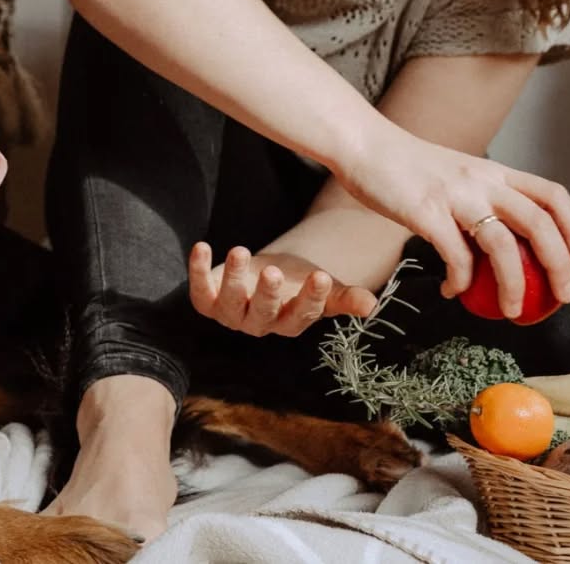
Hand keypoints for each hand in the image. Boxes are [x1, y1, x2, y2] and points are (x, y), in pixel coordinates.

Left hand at [187, 243, 376, 336]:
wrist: (265, 277)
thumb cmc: (298, 282)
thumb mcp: (325, 287)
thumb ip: (346, 297)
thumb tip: (371, 305)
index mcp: (291, 321)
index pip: (302, 314)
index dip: (312, 298)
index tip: (321, 275)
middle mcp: (260, 323)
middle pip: (263, 313)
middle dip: (267, 293)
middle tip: (273, 271)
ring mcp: (231, 313)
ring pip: (228, 304)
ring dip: (232, 278)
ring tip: (240, 251)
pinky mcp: (208, 300)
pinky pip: (199, 290)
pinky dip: (197, 270)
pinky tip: (202, 246)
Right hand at [335, 125, 569, 319]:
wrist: (364, 146)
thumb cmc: (405, 166)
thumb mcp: (456, 176)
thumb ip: (480, 201)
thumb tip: (499, 244)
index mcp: (494, 171)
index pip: (553, 195)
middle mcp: (482, 180)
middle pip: (539, 223)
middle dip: (560, 266)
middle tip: (562, 297)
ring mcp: (455, 196)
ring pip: (503, 246)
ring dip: (514, 285)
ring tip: (510, 310)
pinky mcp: (425, 212)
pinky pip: (455, 257)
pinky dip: (460, 281)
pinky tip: (451, 290)